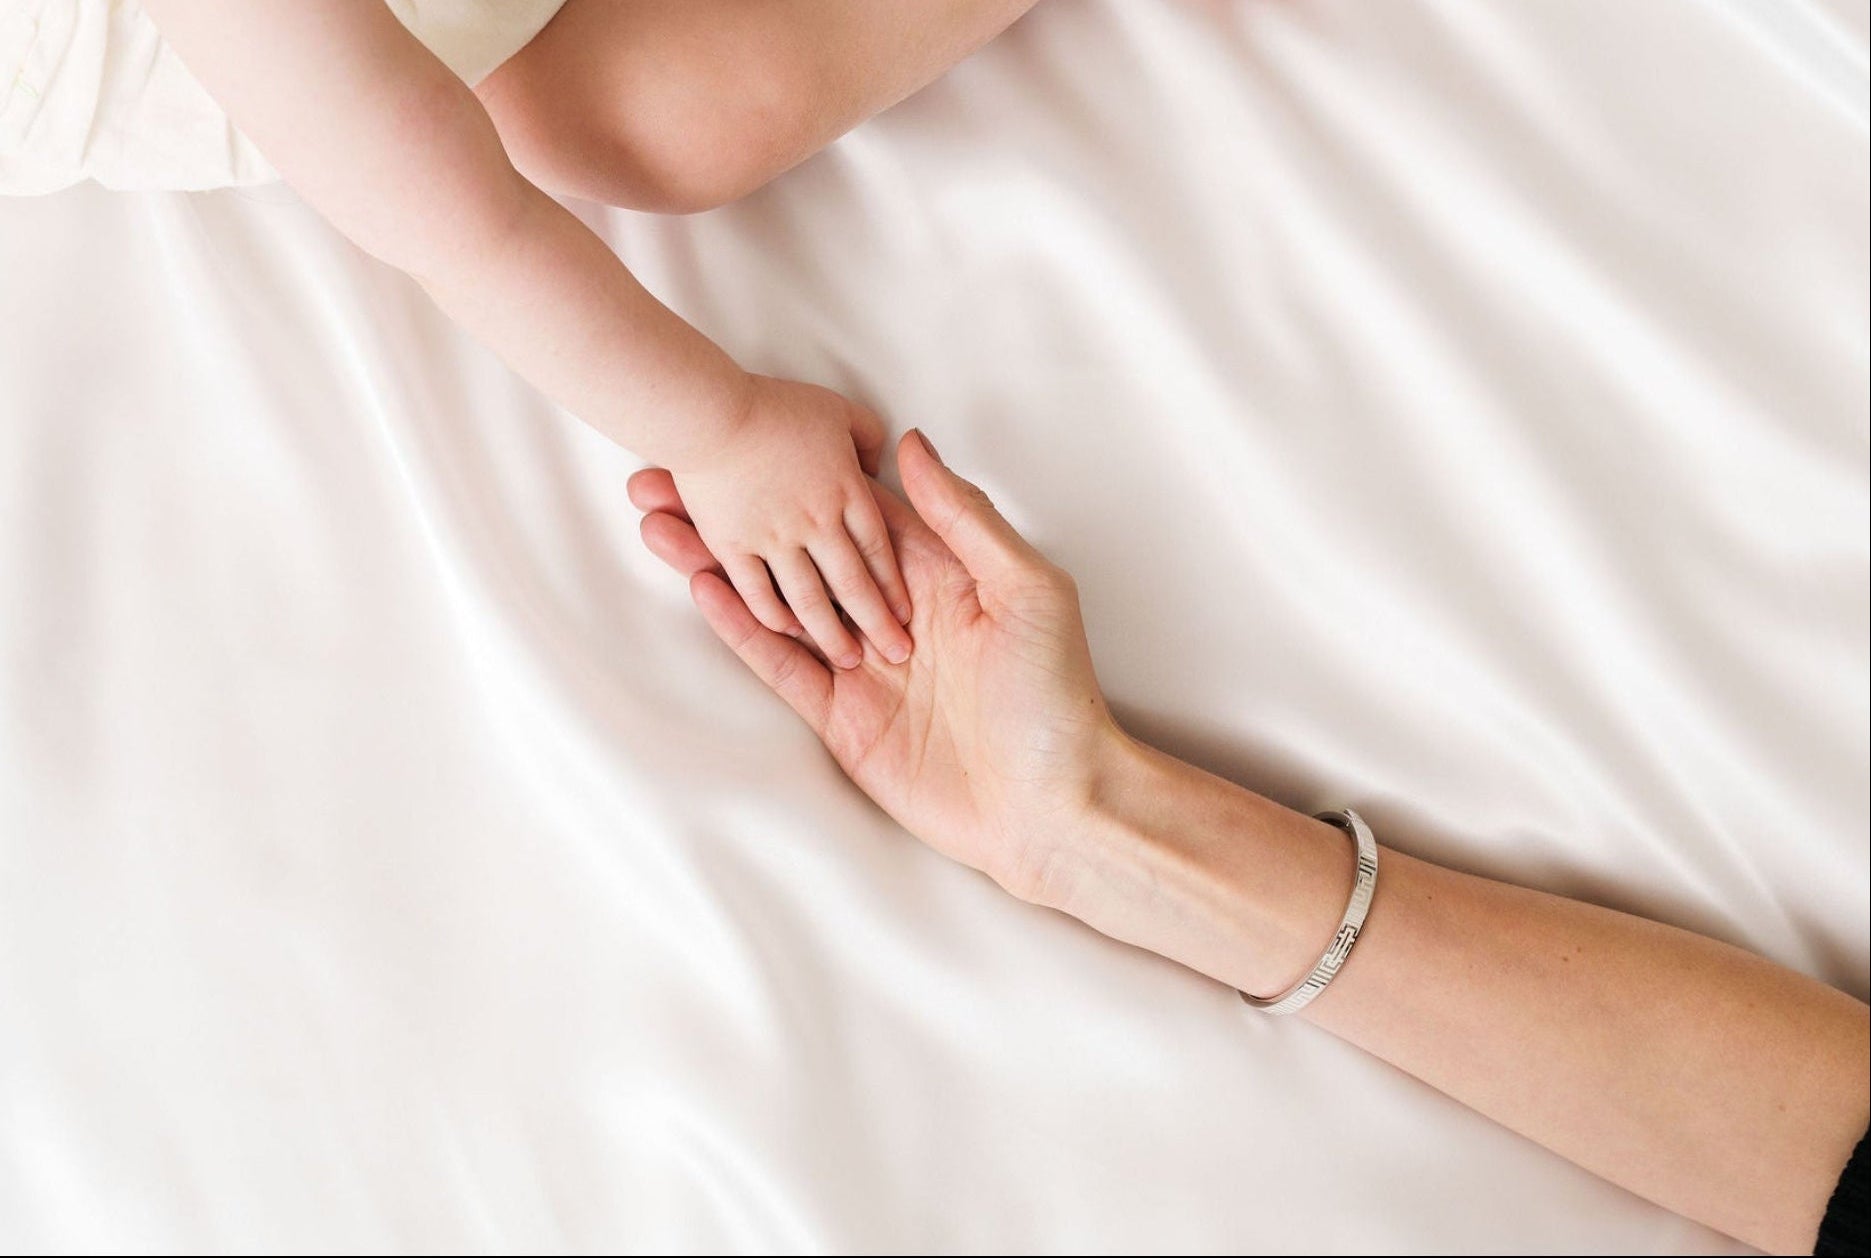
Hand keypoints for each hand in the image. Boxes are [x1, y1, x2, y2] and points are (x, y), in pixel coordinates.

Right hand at [628, 430, 1124, 900]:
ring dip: (722, 564)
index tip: (743, 435)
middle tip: (672, 477)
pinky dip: (744, 629)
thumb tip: (914, 447)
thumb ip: (966, 519)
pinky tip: (706, 587)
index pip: (851, 514)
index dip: (797, 474)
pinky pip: (784, 666)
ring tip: (663, 525)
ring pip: (780, 604)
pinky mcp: (843, 719)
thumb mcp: (1028, 590)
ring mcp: (863, 668)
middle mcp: (891, 614)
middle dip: (739, 515)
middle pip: (802, 552)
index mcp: (936, 575)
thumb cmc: (1057, 696)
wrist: (1052, 806)